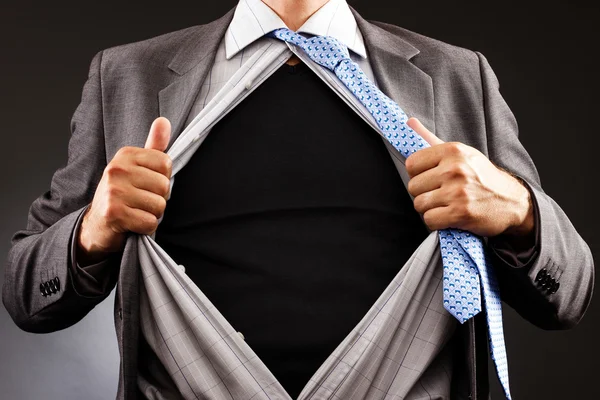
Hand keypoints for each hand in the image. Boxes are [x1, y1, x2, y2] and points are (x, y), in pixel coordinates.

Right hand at [77, 117, 172, 261]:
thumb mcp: (136, 167)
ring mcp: (114, 191)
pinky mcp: (114, 213)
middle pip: (165, 186)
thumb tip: (164, 121)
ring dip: (152, 214)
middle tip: (140, 202)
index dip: (162, 179)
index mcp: (125, 155)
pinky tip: (132, 223)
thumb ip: (153, 147)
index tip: (146, 185)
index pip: (166, 164)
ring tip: (136, 211)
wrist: (96, 225)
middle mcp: (117, 169)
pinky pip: (150, 223)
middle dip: (158, 199)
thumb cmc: (121, 195)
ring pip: (159, 206)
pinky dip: (145, 228)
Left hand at [404, 117, 533, 237]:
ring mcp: (457, 192)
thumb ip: (431, 139)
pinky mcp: (460, 213)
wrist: (512, 201)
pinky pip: (429, 219)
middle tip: (441, 194)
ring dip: (429, 209)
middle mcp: (454, 169)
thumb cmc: (482, 176)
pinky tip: (449, 216)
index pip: (411, 164)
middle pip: (413, 186)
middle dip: (423, 193)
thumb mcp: (461, 153)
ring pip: (419, 204)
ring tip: (445, 204)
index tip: (431, 178)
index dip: (418, 174)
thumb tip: (409, 121)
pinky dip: (436, 222)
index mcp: (453, 150)